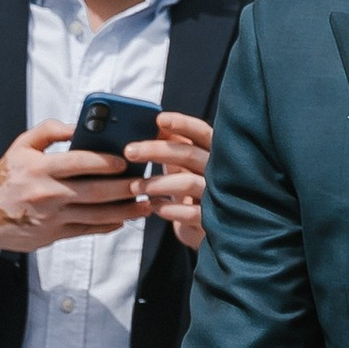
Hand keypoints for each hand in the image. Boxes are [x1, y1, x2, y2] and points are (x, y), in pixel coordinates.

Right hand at [0, 123, 149, 258]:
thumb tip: (79, 125)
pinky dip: (109, 225)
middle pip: (96, 191)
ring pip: (98, 215)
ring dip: (126, 211)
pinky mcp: (55, 235)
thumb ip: (49, 131)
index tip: (126, 160)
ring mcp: (53, 217)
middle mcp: (47, 194)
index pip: (80, 162)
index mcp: (40, 168)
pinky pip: (88, 230)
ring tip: (146, 205)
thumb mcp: (21, 146)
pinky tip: (124, 219)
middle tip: (147, 182)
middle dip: (126, 188)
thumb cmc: (7, 175)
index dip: (106, 161)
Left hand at [131, 107, 213, 254]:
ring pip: (186, 183)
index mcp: (213, 152)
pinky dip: (169, 209)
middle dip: (156, 151)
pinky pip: (190, 213)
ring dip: (156, 183)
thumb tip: (152, 124)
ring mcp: (218, 195)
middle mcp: (219, 171)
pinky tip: (153, 207)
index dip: (182, 124)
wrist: (208, 228)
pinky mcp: (212, 220)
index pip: (200, 132)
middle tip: (129, 151)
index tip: (158, 119)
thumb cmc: (192, 188)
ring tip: (135, 187)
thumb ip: (172, 145)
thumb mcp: (184, 164)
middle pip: (188, 154)